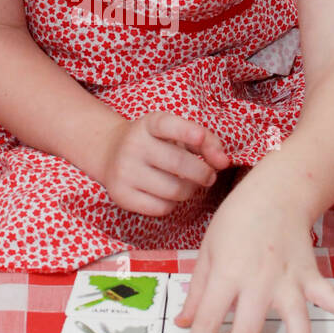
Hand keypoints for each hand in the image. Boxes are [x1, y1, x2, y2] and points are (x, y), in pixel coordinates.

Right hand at [99, 111, 231, 216]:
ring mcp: (124, 171)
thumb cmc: (155, 143)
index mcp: (148, 124)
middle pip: (178, 164)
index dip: (185, 131)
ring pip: (174, 190)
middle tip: (209, 176)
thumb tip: (223, 161)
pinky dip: (172, 204)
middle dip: (203, 173)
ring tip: (188, 184)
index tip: (199, 137)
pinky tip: (168, 194)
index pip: (166, 125)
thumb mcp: (176, 133)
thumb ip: (205, 141)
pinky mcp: (122, 195)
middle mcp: (133, 145)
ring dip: (190, 190)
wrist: (110, 153)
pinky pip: (161, 208)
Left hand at [174, 169, 333, 332]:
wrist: (276, 191)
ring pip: (294, 318)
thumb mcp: (208, 249)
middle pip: (246, 329)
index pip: (209, 318)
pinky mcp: (310, 275)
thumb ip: (197, 289)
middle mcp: (258, 280)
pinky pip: (330, 296)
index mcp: (228, 273)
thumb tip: (186, 323)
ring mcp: (288, 279)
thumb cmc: (237, 219)